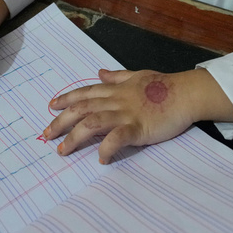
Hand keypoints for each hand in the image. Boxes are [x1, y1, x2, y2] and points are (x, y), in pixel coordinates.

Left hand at [42, 68, 229, 163]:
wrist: (186, 93)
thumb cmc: (164, 86)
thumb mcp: (138, 75)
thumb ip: (118, 76)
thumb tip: (100, 72)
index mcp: (116, 89)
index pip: (85, 92)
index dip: (66, 98)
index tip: (50, 106)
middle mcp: (116, 101)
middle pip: (81, 109)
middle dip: (61, 122)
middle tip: (46, 135)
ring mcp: (126, 114)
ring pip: (93, 123)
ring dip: (75, 138)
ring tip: (62, 151)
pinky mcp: (138, 128)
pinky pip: (117, 138)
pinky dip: (106, 148)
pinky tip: (101, 159)